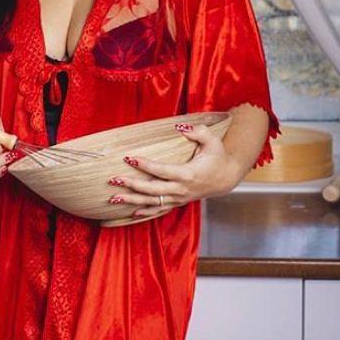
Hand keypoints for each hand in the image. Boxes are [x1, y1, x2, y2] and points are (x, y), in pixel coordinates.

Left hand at [106, 122, 243, 216]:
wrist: (226, 178)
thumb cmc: (218, 157)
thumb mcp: (212, 141)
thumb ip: (197, 132)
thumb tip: (180, 127)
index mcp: (188, 174)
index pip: (162, 171)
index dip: (145, 165)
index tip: (129, 158)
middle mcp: (182, 189)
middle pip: (153, 190)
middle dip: (132, 185)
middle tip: (114, 179)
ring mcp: (179, 198)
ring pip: (153, 203)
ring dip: (132, 200)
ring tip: (113, 198)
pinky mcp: (178, 202)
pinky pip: (160, 210)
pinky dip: (145, 212)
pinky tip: (131, 211)